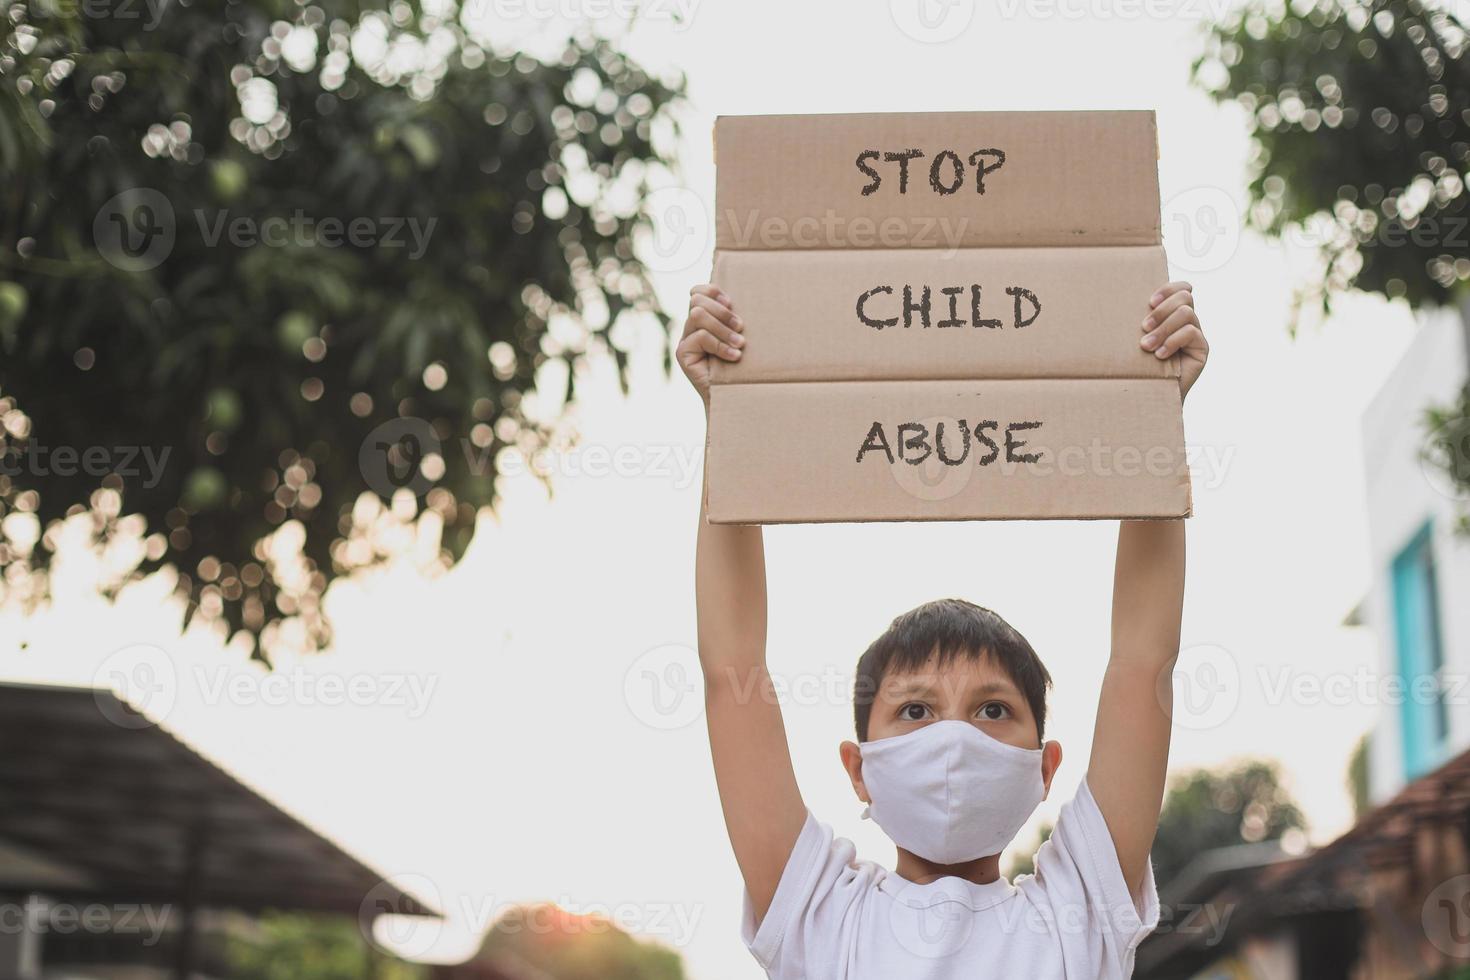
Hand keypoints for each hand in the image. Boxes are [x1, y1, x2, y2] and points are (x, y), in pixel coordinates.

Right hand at [677, 284, 744, 404]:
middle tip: (741, 327)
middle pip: (697, 301)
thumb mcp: (739, 338)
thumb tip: (743, 300)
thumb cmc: (742, 367)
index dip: (712, 291)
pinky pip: (700, 337)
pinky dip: (720, 345)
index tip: (732, 304)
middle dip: (722, 312)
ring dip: (722, 328)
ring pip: (698, 315)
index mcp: (703, 321)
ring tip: (740, 344)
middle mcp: (691, 328)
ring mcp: (684, 341)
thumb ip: (734, 321)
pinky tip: (734, 356)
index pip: (697, 292)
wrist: (733, 397)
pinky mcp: (682, 354)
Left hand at [1141, 281, 1207, 399]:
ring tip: (1147, 346)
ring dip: (1163, 328)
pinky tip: (1160, 355)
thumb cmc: (1139, 366)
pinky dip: (1172, 341)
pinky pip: (1191, 333)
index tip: (1149, 302)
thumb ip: (1141, 322)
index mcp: (1173, 315)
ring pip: (1186, 314)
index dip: (1169, 289)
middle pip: (1184, 297)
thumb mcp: (1137, 339)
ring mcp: (1197, 335)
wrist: (1150, 395)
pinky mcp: (1202, 349)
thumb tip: (1123, 301)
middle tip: (1144, 327)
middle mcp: (1188, 322)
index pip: (1182, 289)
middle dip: (1162, 310)